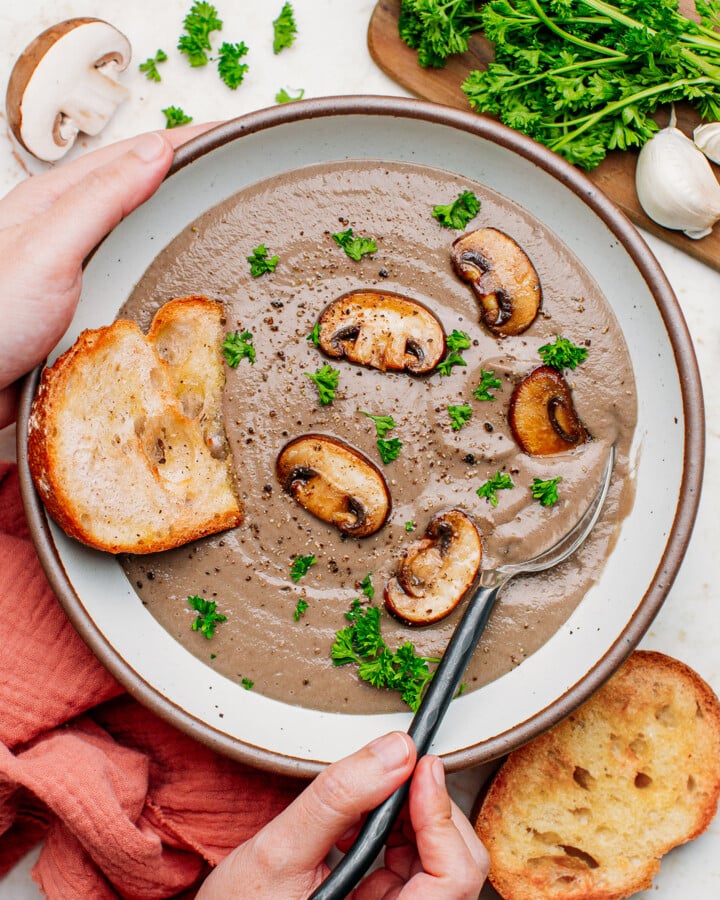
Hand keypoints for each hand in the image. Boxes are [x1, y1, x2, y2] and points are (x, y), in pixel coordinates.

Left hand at [0, 124, 214, 427]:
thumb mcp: (49, 247)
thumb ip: (101, 199)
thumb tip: (156, 152)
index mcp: (57, 200)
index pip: (133, 155)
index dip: (185, 141)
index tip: (230, 133)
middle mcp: (69, 232)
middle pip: (141, 192)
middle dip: (190, 178)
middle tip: (238, 173)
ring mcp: (79, 272)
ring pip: (141, 238)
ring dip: (180, 226)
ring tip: (222, 219)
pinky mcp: (86, 310)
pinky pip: (137, 282)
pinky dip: (167, 275)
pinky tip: (185, 284)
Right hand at [197, 732, 488, 898]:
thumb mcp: (277, 851)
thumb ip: (336, 800)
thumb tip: (394, 751)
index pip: (452, 879)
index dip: (442, 816)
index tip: (421, 766)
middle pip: (456, 866)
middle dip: (430, 810)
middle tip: (400, 770)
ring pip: (439, 861)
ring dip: (412, 817)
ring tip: (368, 798)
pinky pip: (413, 865)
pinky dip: (394, 830)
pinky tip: (359, 821)